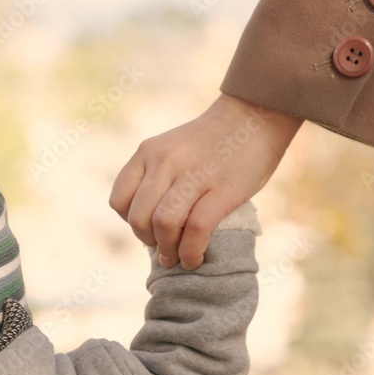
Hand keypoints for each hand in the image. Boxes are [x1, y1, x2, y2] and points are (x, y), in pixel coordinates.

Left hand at [110, 93, 300, 269]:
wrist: (254, 116)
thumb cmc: (214, 141)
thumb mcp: (172, 149)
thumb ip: (157, 177)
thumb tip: (151, 225)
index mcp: (148, 152)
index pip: (119, 200)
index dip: (129, 223)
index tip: (148, 228)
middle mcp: (165, 162)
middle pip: (139, 218)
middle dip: (148, 242)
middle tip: (164, 248)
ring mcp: (194, 175)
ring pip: (164, 225)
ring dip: (168, 250)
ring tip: (177, 258)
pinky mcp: (222, 190)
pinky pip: (196, 229)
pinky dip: (191, 251)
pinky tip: (195, 258)